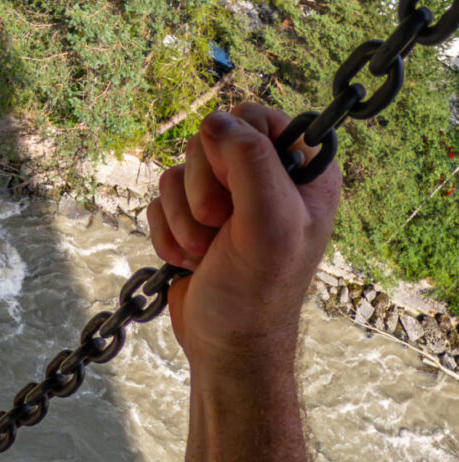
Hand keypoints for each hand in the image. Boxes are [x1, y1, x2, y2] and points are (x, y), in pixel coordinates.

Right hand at [145, 104, 340, 371]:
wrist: (225, 344)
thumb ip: (251, 163)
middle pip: (209, 141)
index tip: (239, 189)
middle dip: (204, 189)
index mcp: (303, 171)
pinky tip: (190, 259)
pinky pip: (158, 200)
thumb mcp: (269, 224)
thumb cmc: (257, 292)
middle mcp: (264, 178)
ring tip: (208, 251)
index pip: (256, 117)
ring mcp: (224, 198)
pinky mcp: (189, 218)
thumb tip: (215, 120)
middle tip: (222, 225)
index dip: (236, 148)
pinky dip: (166, 232)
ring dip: (183, 218)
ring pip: (178, 171)